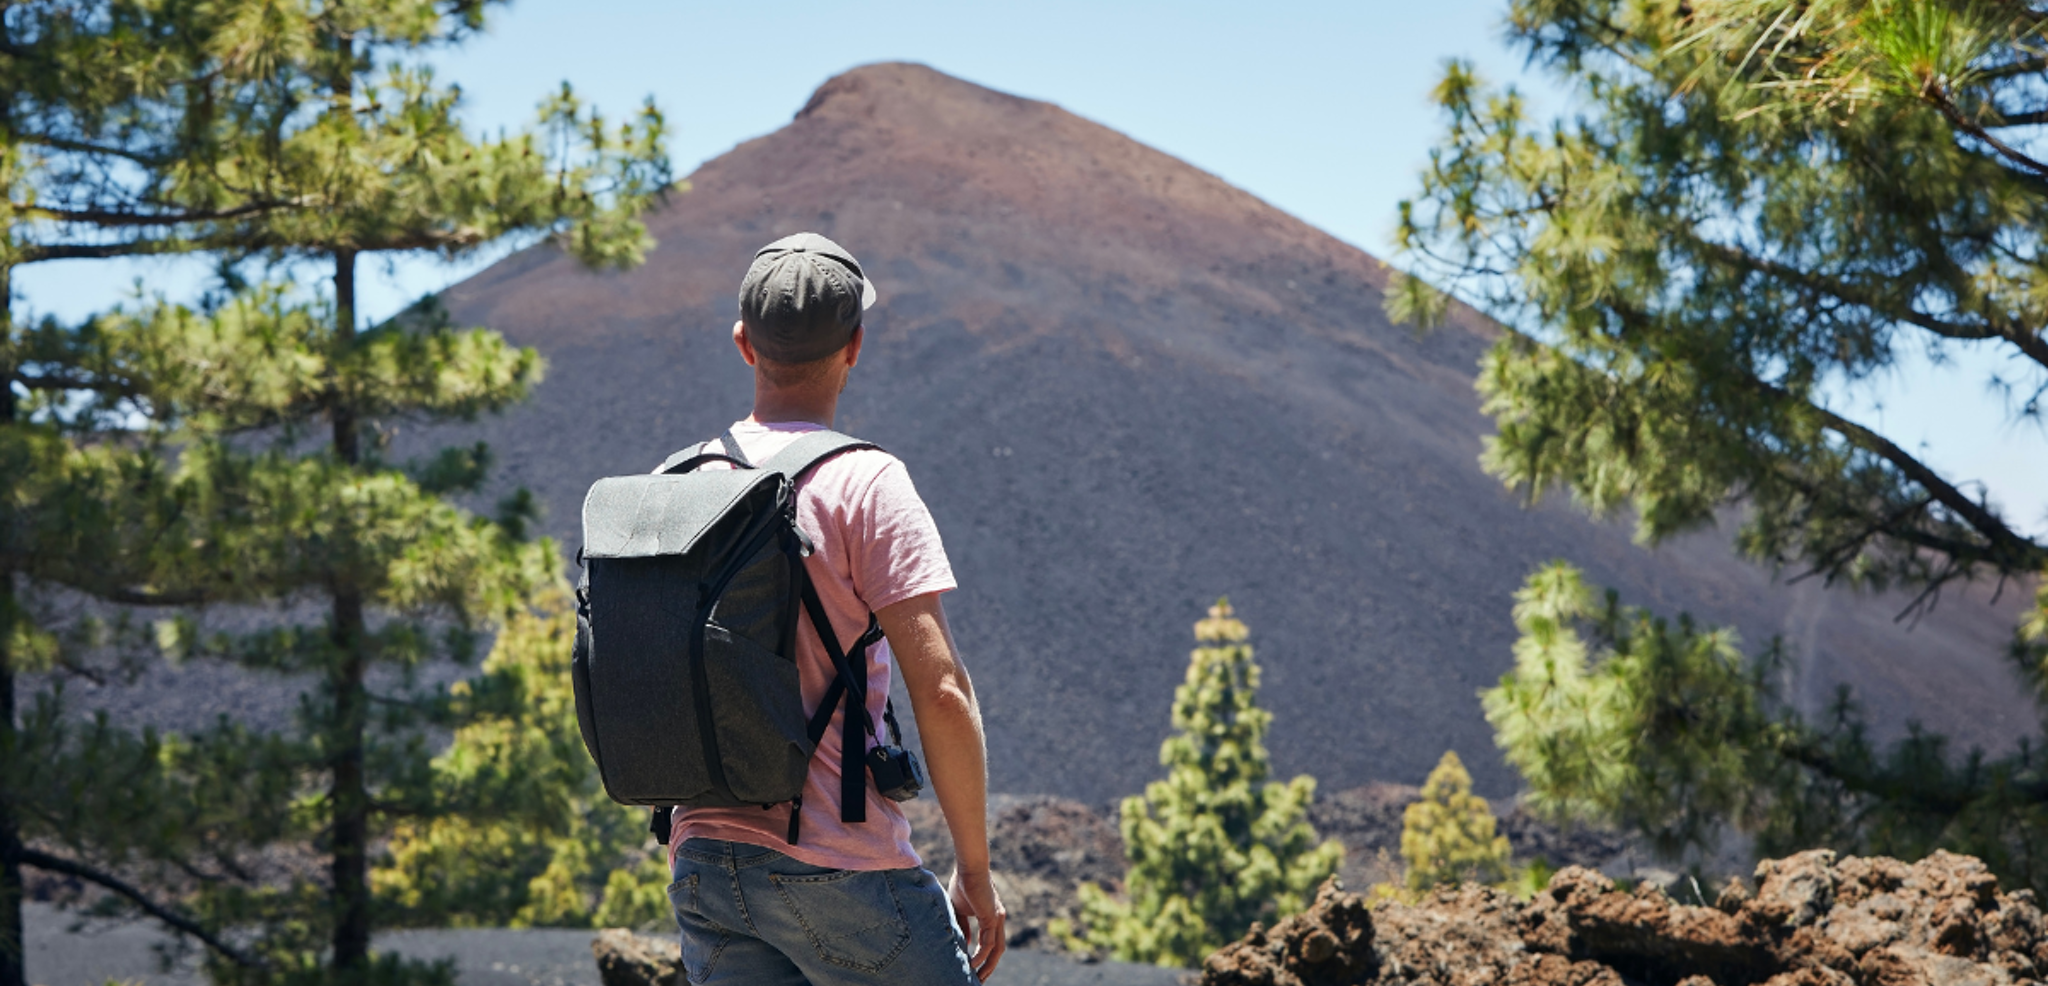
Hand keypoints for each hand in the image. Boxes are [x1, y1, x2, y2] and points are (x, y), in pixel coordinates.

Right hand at [948, 866, 1006, 980]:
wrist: (968, 868)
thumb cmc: (962, 884)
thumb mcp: (960, 910)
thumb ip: (963, 926)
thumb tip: (966, 943)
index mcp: (992, 916)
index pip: (991, 942)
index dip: (984, 957)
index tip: (974, 969)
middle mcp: (998, 919)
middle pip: (998, 950)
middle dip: (989, 966)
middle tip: (979, 980)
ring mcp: (998, 919)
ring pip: (996, 949)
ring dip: (987, 965)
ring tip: (976, 978)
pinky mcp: (992, 917)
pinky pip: (988, 943)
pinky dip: (981, 955)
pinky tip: (971, 964)